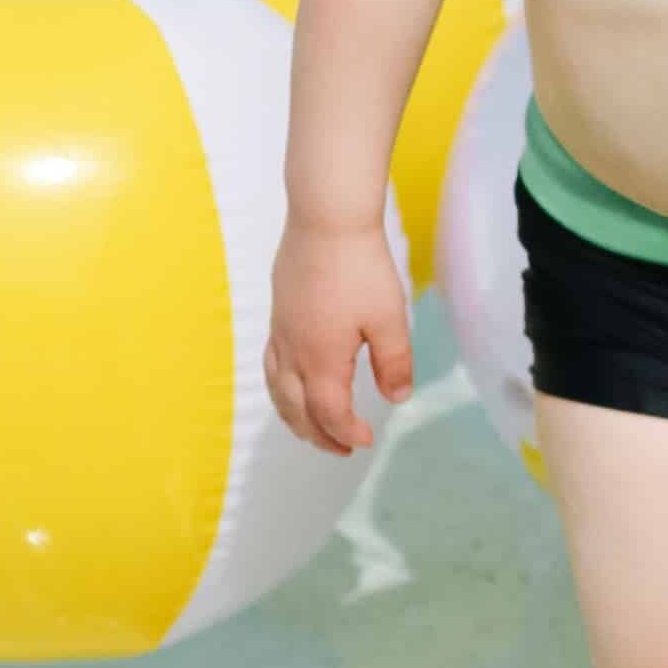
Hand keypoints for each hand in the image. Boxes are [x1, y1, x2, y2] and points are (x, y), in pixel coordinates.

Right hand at [266, 217, 413, 454]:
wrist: (326, 219)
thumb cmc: (361, 267)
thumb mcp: (390, 318)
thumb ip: (394, 363)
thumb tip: (397, 399)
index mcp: (321, 359)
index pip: (329, 413)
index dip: (346, 433)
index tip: (367, 440)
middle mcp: (293, 351)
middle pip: (297, 410)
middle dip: (319, 435)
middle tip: (343, 448)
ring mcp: (281, 333)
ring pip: (277, 390)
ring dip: (294, 417)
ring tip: (313, 428)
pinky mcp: (278, 315)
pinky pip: (271, 365)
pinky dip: (281, 388)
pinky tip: (294, 383)